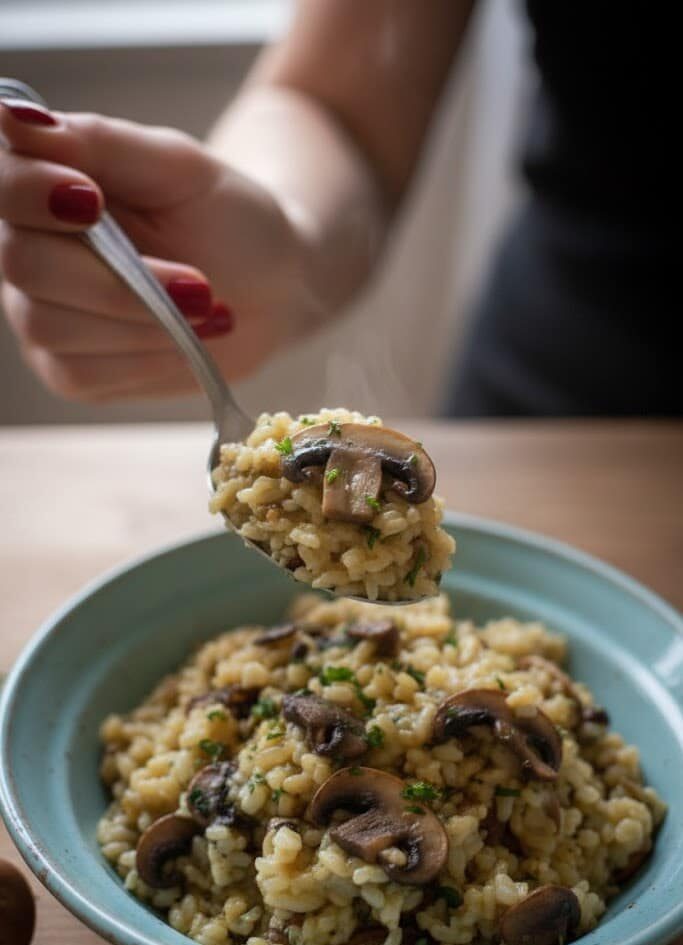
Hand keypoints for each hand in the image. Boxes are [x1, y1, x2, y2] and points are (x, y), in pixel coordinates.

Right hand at [0, 100, 312, 400]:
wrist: (274, 287)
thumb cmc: (227, 217)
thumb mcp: (177, 167)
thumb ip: (98, 142)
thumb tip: (14, 117)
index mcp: (45, 183)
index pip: (0, 184)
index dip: (30, 194)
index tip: (93, 201)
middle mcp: (28, 248)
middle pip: (24, 265)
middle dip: (116, 281)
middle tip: (198, 283)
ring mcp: (42, 313)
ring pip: (51, 327)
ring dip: (142, 322)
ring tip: (204, 308)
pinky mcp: (71, 370)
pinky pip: (82, 373)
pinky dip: (145, 358)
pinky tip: (186, 338)